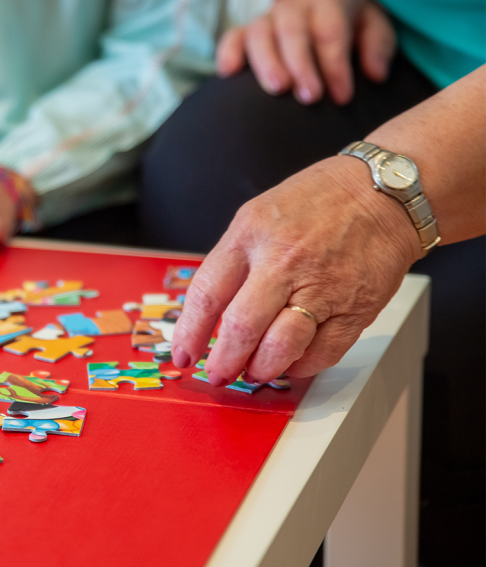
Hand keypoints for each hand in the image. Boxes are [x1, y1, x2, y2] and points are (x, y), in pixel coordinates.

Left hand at [171, 156, 420, 384]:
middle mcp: (283, 262)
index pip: (207, 294)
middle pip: (240, 327)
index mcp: (250, 236)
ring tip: (253, 372)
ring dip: (261, 369)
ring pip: (280, 347)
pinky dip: (301, 366)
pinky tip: (291, 362)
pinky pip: (322, 353)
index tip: (182, 354)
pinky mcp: (356, 308)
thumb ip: (234, 262)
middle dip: (223, 361)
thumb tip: (210, 313)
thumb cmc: (318, 202)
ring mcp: (321, 287)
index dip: (189, 332)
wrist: (384, 192)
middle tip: (218, 373)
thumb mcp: (257, 216)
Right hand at [217, 0, 395, 104]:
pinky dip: (228, 53)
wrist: (321, 1)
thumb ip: (379, 47)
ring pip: (260, 34)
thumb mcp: (375, 25)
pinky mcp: (246, 30)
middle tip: (310, 97)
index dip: (336, 66)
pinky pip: (232, 37)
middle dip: (301, 66)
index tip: (342, 97)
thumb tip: (375, 75)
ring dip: (267, 63)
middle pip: (293, 32)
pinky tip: (229, 74)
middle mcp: (293, 4)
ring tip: (277, 89)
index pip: (330, 32)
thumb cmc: (350, 22)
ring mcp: (267, 17)